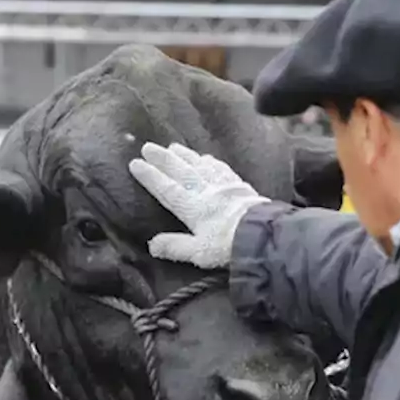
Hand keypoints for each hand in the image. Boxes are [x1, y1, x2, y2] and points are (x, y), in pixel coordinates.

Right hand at [128, 142, 271, 269]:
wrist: (264, 235)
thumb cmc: (228, 246)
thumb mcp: (197, 253)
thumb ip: (174, 247)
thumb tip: (152, 244)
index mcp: (192, 208)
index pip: (166, 189)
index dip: (150, 176)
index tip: (135, 163)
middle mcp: (205, 192)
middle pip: (181, 171)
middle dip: (163, 159)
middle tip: (148, 146)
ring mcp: (223, 186)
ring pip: (199, 166)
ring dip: (185, 155)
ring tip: (173, 146)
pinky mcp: (239, 186)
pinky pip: (221, 169)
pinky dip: (210, 161)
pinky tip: (206, 157)